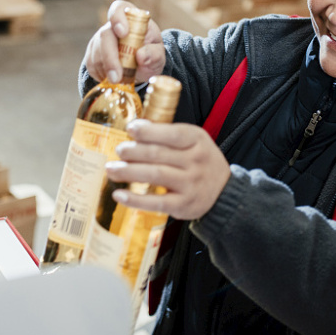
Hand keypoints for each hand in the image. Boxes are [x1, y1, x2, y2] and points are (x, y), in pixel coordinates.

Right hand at [84, 0, 165, 83]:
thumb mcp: (158, 55)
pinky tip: (113, 79)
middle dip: (110, 58)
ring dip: (107, 70)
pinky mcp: (92, 53)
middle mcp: (112, 26)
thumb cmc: (150, 54)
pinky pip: (92, 64)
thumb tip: (141, 55)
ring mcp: (99, 39)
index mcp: (130, 18)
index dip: (118, 18)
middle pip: (105, 35)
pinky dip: (102, 75)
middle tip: (117, 77)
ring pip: (96, 53)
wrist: (141, 66)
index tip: (123, 33)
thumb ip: (154, 54)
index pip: (119, 8)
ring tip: (121, 81)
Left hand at [106, 120, 230, 219]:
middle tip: (118, 150)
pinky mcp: (183, 205)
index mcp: (197, 140)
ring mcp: (190, 184)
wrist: (224, 192)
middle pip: (158, 154)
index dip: (148, 131)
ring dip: (129, 172)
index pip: (172, 133)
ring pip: (155, 175)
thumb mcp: (194, 141)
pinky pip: (156, 202)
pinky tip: (119, 195)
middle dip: (133, 151)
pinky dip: (135, 199)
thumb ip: (168, 135)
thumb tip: (136, 129)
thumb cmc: (201, 162)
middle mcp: (196, 161)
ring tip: (111, 169)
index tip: (130, 129)